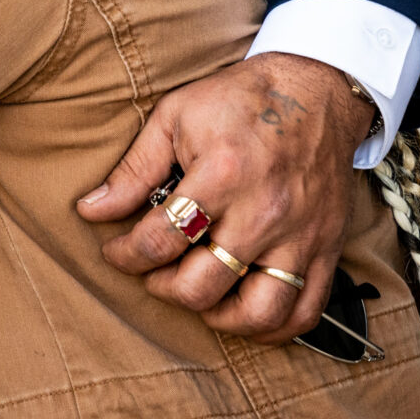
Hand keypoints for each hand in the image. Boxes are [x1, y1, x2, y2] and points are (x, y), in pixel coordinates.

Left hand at [77, 52, 373, 339]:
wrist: (316, 90)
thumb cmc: (240, 100)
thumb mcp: (175, 116)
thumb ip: (134, 169)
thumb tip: (92, 210)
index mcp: (221, 174)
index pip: (160, 240)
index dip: (125, 255)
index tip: (117, 252)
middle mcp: (263, 212)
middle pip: (202, 285)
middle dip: (163, 287)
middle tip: (154, 272)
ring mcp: (300, 236)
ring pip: (257, 312)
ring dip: (218, 316)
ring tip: (199, 295)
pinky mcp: (327, 248)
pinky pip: (305, 312)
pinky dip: (274, 328)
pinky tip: (245, 312)